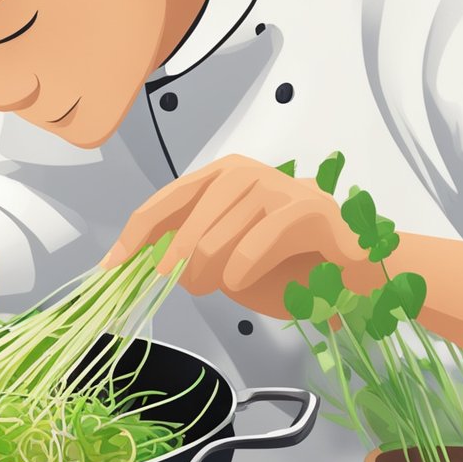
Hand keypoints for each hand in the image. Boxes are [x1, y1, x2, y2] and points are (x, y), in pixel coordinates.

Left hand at [99, 155, 381, 317]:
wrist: (351, 272)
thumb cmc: (284, 263)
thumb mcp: (223, 254)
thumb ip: (187, 248)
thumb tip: (144, 258)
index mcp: (219, 178)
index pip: (163, 203)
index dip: (133, 236)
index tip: (112, 266)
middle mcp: (244, 174)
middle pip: (183, 230)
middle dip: (181, 270)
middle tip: (196, 287)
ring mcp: (277, 186)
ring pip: (212, 244)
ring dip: (214, 278)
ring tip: (233, 283)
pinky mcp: (306, 210)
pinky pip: (251, 249)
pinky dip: (242, 273)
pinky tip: (248, 279)